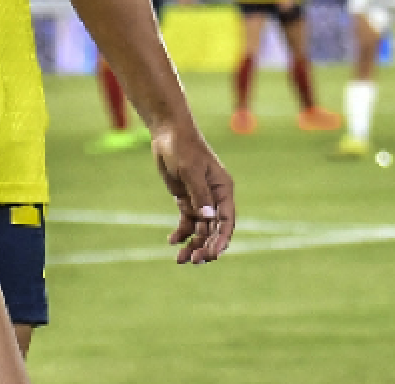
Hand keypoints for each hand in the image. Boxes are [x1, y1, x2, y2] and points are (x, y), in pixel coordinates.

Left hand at [153, 126, 234, 263]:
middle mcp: (214, 198)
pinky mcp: (186, 200)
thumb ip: (199, 194)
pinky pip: (187, 222)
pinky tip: (172, 241)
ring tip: (180, 260)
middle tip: (194, 261)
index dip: (221, 239)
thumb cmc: (182, 147)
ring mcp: (200, 201)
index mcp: (223, 190)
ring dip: (193, 245)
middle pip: (214, 229)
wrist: (167, 134)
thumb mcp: (190, 170)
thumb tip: (209, 219)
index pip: (227, 220)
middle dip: (206, 247)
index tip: (212, 254)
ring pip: (200, 230)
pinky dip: (181, 234)